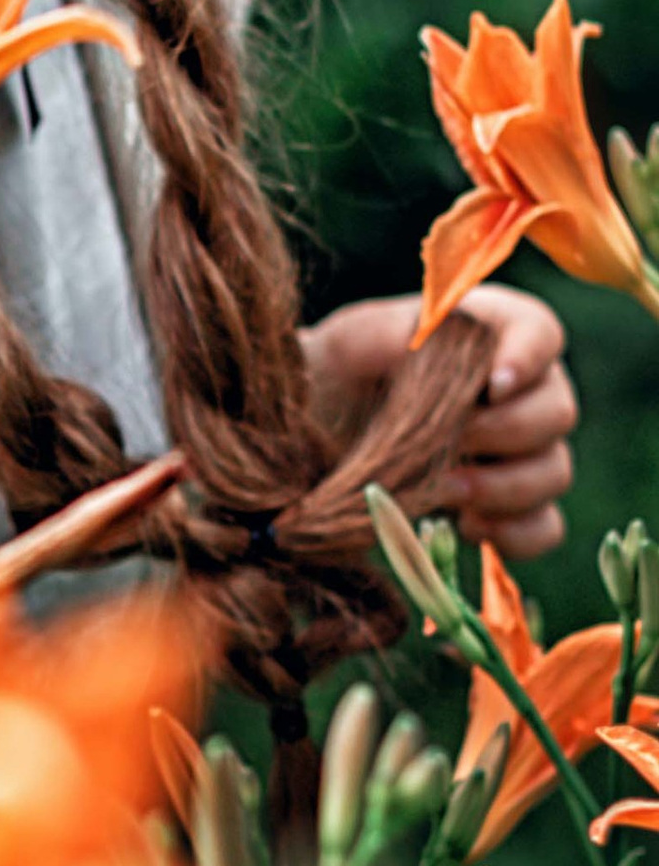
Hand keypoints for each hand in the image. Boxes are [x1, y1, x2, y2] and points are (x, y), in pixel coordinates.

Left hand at [302, 283, 577, 560]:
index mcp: (487, 334)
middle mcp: (519, 392)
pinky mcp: (510, 508)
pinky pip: (544, 527)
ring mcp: (521, 454)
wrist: (308, 439)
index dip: (529, 358)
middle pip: (557, 411)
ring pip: (555, 471)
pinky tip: (463, 526)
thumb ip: (387, 332)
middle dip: (506, 431)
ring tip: (444, 488)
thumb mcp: (345, 346)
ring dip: (505, 487)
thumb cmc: (333, 377)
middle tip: (452, 441)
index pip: (539, 332)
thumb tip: (427, 335)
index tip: (493, 384)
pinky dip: (512, 533)